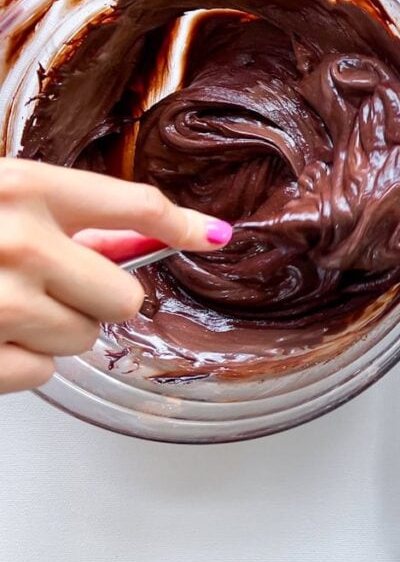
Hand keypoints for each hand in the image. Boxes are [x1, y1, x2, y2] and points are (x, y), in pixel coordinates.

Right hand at [0, 159, 232, 393]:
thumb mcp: (3, 201)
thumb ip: (69, 218)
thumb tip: (145, 241)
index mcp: (24, 189)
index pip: (134, 206)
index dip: (183, 226)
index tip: (215, 235)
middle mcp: (20, 243)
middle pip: (125, 296)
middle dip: (93, 297)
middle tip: (42, 285)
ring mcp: (2, 302)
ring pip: (83, 337)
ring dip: (51, 330)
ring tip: (2, 305)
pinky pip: (42, 372)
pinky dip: (18, 362)